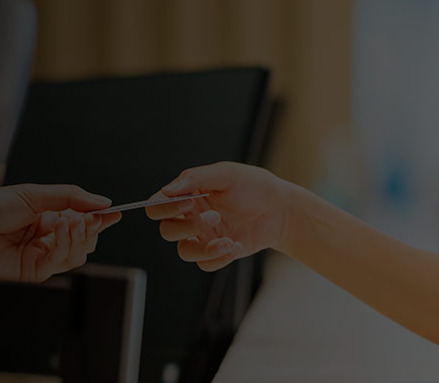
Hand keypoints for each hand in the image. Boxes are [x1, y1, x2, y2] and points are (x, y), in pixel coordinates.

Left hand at [0, 184, 122, 282]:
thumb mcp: (33, 193)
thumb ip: (70, 197)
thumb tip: (101, 202)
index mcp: (43, 216)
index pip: (79, 220)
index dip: (98, 217)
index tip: (113, 211)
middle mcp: (43, 237)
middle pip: (83, 239)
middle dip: (92, 228)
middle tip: (94, 217)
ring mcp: (39, 256)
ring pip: (77, 253)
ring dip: (80, 236)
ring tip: (73, 221)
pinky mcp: (33, 272)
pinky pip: (60, 263)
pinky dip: (65, 245)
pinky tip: (61, 230)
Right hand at [143, 161, 297, 271]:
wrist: (281, 209)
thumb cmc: (255, 186)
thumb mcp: (227, 174)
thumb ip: (196, 178)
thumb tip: (168, 190)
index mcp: (188, 195)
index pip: (158, 205)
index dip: (164, 208)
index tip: (187, 202)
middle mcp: (191, 217)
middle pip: (167, 231)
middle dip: (187, 227)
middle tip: (214, 216)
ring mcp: (204, 237)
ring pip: (184, 251)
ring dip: (203, 248)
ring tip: (227, 239)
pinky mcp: (217, 252)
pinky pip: (205, 264)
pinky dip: (218, 258)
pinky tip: (235, 245)